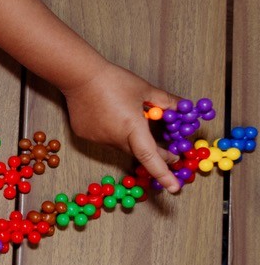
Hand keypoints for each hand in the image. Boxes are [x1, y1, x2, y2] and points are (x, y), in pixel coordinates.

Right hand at [62, 61, 181, 191]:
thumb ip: (167, 101)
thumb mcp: (146, 89)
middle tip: (171, 150)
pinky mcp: (86, 135)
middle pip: (139, 152)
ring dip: (132, 138)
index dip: (164, 173)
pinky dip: (113, 131)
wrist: (79, 76)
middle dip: (156, 153)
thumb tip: (185, 108)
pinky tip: (110, 114)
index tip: (175, 188)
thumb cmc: (114, 81)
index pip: (150, 157)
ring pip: (121, 144)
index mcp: (132, 128)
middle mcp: (114, 138)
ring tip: (130, 117)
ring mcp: (98, 139)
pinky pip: (106, 138)